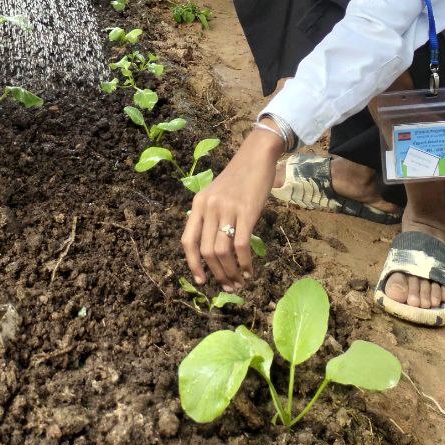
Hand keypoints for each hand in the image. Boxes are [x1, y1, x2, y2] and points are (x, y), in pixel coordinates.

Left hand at [181, 130, 281, 290]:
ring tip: (239, 282)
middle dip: (216, 273)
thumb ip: (211, 217)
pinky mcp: (246, 211)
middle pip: (206, 250)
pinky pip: (241, 244)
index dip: (192, 263)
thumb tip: (213, 253)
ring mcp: (226, 208)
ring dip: (230, 272)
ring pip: (222, 251)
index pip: (188, 240)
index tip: (201, 281)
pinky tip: (249, 271)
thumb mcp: (216, 196)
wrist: (255, 157)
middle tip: (228, 287)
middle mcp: (208, 207)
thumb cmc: (238, 179)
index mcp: (198, 204)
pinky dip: (244, 263)